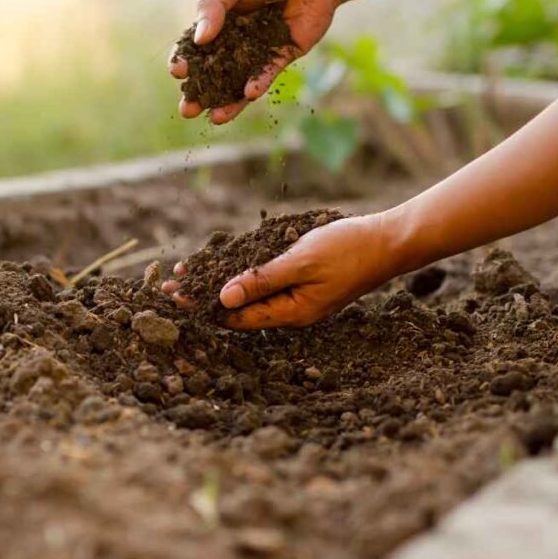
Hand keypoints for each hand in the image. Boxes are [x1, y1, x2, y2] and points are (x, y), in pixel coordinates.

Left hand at [163, 213, 402, 328]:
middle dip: (203, 298)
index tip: (173, 297)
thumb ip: (261, 280)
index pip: (235, 317)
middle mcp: (291, 312)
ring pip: (250, 296)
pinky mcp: (303, 284)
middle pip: (238, 310)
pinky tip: (225, 266)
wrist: (389, 241)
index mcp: (290, 313)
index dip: (202, 306)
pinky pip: (266, 284)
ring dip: (219, 285)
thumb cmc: (347, 249)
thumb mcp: (300, 262)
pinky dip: (242, 275)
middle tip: (168, 290)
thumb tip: (222, 298)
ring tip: (187, 276)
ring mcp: (298, 299)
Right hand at [170, 0, 343, 124]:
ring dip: (227, 102)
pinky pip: (267, 73)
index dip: (185, 60)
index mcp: (218, 24)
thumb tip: (200, 39)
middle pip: (213, 73)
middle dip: (200, 94)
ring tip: (215, 119)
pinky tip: (248, 93)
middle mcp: (235, 41)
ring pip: (238, 81)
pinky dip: (258, 83)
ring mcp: (257, 51)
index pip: (196, 47)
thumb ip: (213, 8)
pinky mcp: (281, 56)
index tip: (177, 71)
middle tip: (186, 110)